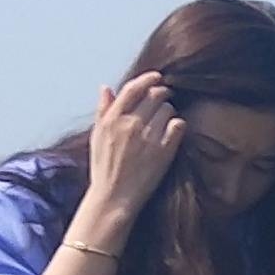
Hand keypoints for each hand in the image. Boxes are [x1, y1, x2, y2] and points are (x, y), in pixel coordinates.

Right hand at [82, 71, 183, 235]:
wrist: (114, 198)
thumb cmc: (104, 168)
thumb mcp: (97, 136)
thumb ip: (103, 110)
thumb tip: (106, 88)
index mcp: (112, 119)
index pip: (133, 89)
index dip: (148, 79)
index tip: (157, 76)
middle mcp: (130, 125)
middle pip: (154, 96)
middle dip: (161, 95)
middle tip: (164, 100)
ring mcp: (148, 137)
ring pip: (167, 109)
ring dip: (168, 112)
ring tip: (163, 123)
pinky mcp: (163, 151)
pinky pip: (178, 125)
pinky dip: (177, 126)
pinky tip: (172, 133)